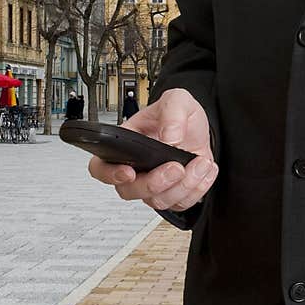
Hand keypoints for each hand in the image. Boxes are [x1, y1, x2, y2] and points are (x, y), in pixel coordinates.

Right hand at [88, 89, 218, 211]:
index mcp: (125, 146)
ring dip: (184, 185)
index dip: (109, 174)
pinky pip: (181, 204)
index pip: (101, 168)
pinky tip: (204, 169)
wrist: (199, 129)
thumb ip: (172, 112)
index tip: (129, 172)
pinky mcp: (173, 194)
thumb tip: (170, 138)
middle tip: (176, 166)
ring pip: (158, 201)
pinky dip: (197, 189)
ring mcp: (154, 184)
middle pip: (130, 191)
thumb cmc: (179, 115)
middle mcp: (136, 169)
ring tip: (200, 161)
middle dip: (155, 183)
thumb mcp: (177, 100)